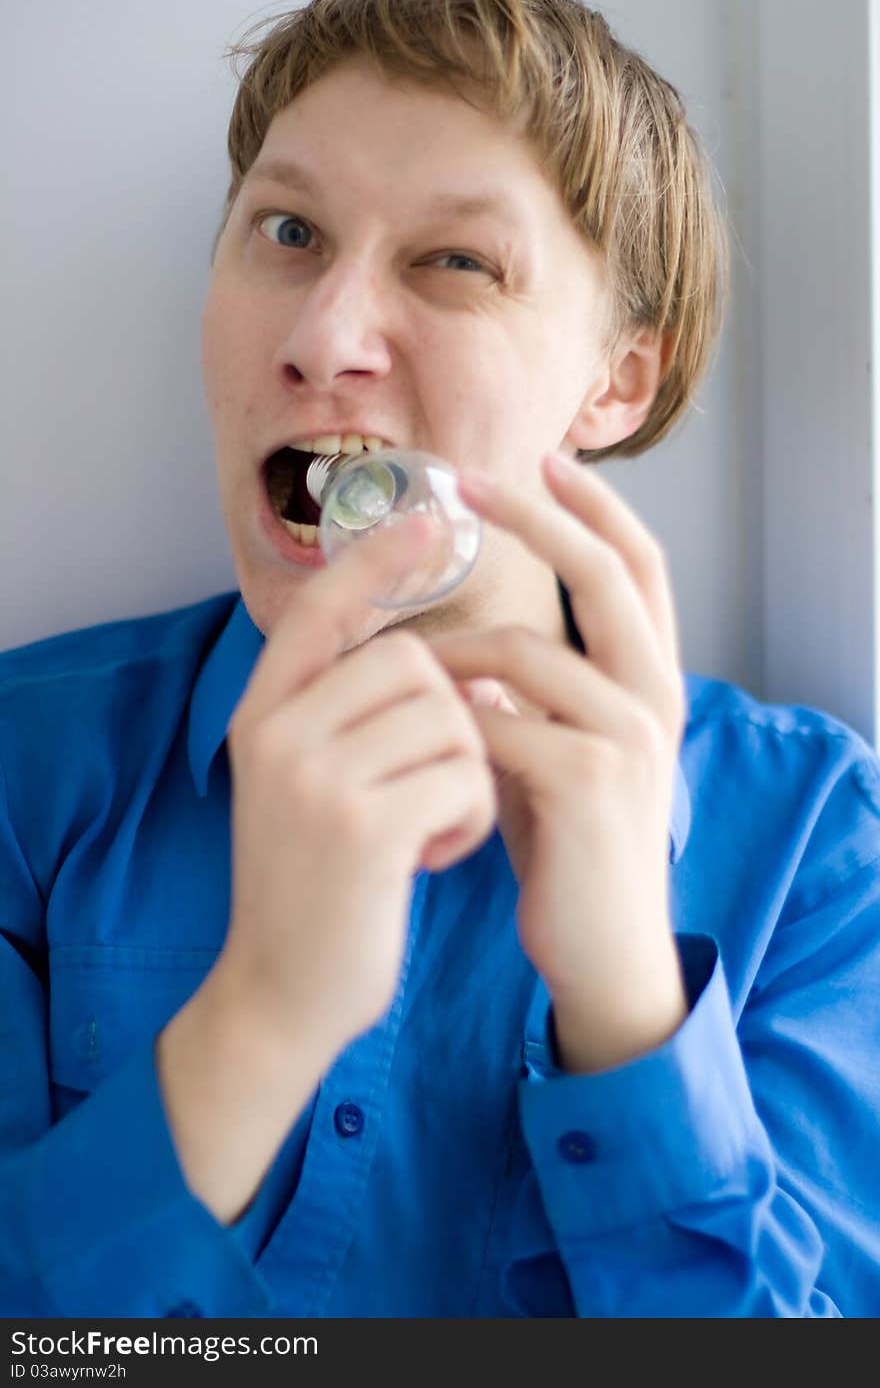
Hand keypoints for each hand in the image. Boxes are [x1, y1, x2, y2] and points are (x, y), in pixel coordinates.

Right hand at [219, 518, 495, 1058]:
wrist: (280, 994)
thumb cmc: (315, 887)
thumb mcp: (308, 787)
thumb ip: (353, 720)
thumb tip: (454, 666)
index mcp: (261, 714)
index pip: (319, 609)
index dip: (375, 561)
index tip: (429, 520)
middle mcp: (276, 732)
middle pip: (411, 660)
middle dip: (449, 718)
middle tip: (428, 786)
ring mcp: (314, 776)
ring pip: (449, 716)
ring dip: (464, 775)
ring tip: (428, 827)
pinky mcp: (362, 826)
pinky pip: (464, 775)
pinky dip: (470, 817)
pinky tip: (432, 858)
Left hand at [428, 453, 688, 1073]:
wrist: (601, 945)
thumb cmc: (568, 842)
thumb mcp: (558, 749)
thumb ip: (531, 695)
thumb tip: (467, 647)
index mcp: (653, 679)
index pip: (636, 565)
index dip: (593, 506)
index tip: (539, 456)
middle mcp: (656, 695)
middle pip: (605, 573)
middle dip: (537, 516)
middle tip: (469, 476)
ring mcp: (630, 737)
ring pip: (528, 648)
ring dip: (454, 648)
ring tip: (407, 667)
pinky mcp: (590, 781)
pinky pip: (500, 718)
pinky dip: (452, 716)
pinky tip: (428, 731)